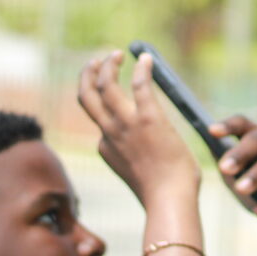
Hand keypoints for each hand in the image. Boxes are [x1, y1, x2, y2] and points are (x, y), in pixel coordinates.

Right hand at [78, 51, 199, 206]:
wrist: (169, 201)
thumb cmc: (164, 193)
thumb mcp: (142, 174)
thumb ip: (138, 159)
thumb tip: (150, 151)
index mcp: (107, 149)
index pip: (99, 121)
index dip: (106, 107)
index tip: (114, 93)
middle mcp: (110, 133)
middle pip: (87, 97)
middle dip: (87, 76)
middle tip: (97, 62)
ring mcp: (127, 125)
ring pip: (104, 86)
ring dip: (107, 66)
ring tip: (117, 54)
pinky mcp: (149, 119)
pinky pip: (140, 85)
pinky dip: (142, 69)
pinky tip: (147, 59)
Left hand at [212, 116, 256, 225]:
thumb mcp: (241, 175)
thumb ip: (227, 165)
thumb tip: (213, 155)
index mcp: (256, 133)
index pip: (242, 124)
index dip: (227, 126)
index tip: (211, 131)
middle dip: (240, 154)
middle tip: (224, 168)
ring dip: (256, 175)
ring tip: (241, 189)